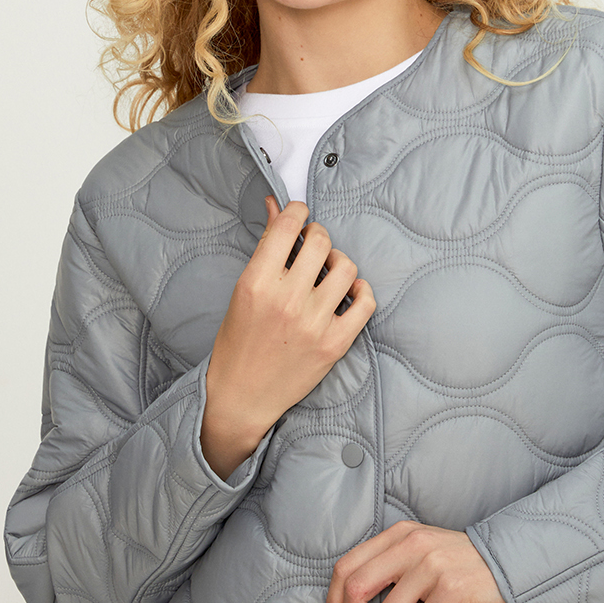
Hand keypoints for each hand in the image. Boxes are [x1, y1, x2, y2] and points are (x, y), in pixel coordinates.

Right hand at [201, 197, 375, 480]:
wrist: (242, 397)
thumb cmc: (238, 342)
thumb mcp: (243, 291)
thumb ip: (266, 248)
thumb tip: (276, 205)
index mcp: (257, 283)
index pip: (288, 226)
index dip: (298, 212)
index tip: (300, 216)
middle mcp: (286, 300)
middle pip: (321, 242)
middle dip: (318, 237)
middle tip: (313, 248)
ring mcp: (314, 323)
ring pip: (346, 268)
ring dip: (338, 264)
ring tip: (328, 273)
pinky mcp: (335, 344)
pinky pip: (366, 302)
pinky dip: (361, 292)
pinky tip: (347, 295)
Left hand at [327, 521, 509, 602]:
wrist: (512, 564)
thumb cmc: (461, 565)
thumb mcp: (422, 550)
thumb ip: (389, 563)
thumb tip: (350, 599)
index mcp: (398, 534)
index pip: (346, 566)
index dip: (333, 600)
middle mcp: (411, 544)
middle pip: (355, 589)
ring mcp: (431, 565)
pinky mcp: (450, 587)